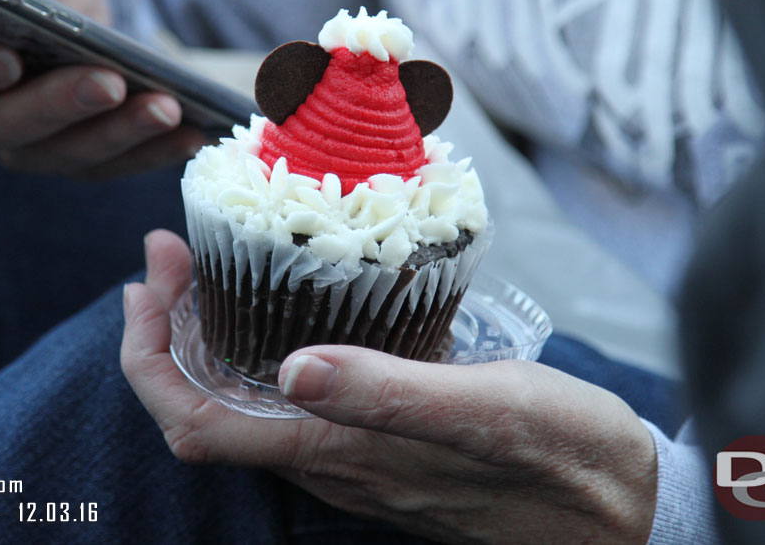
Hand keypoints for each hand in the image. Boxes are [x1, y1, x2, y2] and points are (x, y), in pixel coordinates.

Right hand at [0, 0, 204, 176]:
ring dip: (115, 135)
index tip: (7, 57)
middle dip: (57, 108)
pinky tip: (192, 131)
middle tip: (111, 82)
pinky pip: (105, 162)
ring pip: (57, 154)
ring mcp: (16, 132)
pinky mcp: (70, 143)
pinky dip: (150, 151)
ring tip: (167, 106)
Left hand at [121, 230, 657, 543]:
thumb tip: (294, 370)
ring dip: (209, 337)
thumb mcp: (485, 409)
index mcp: (335, 451)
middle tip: (168, 255)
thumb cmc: (560, 457)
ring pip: (243, 403)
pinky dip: (259, 348)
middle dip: (168, 332)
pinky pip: (289, 400)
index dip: (149, 360)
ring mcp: (352, 455)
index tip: (145, 286)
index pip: (195, 422)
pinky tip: (283, 308)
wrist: (619, 509)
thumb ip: (388, 393)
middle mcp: (327, 461)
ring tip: (205, 268)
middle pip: (206, 406)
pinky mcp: (381, 442)